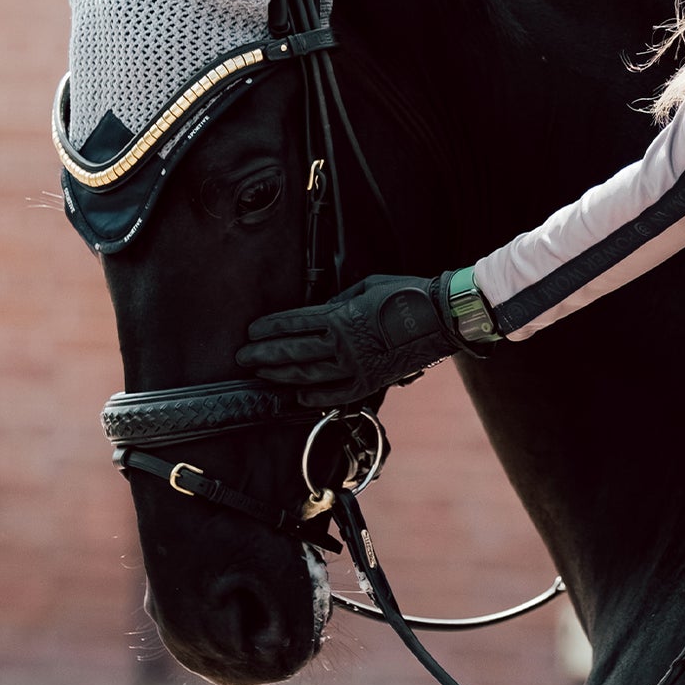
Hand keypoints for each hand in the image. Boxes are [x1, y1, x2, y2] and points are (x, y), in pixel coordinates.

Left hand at [238, 273, 461, 406]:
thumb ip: (338, 301)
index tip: (252, 331)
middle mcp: (344, 346)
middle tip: (242, 357)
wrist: (442, 318)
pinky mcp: (371, 382)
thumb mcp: (366, 287)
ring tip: (261, 374)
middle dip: (264, 355)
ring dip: (281, 375)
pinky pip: (337, 394)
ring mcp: (357, 367)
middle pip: (294, 353)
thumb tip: (319, 312)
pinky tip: (298, 396)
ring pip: (309, 375)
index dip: (271, 329)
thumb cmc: (406, 294)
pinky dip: (316, 396)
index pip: (295, 324)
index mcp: (342, 317)